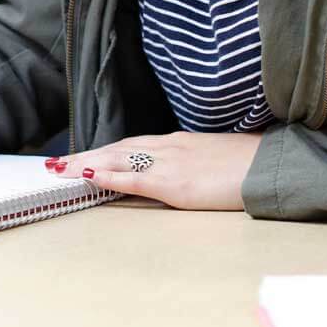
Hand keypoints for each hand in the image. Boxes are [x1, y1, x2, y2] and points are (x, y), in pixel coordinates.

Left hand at [43, 131, 261, 209]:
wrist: (271, 165)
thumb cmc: (249, 164)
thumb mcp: (213, 157)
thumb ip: (190, 161)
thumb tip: (177, 170)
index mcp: (177, 142)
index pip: (130, 144)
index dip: (103, 149)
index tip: (80, 156)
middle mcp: (167, 147)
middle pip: (116, 149)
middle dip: (84, 156)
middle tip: (56, 164)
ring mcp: (169, 163)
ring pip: (117, 159)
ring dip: (86, 164)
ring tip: (60, 169)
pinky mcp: (175, 183)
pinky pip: (134, 178)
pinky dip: (109, 176)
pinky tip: (89, 176)